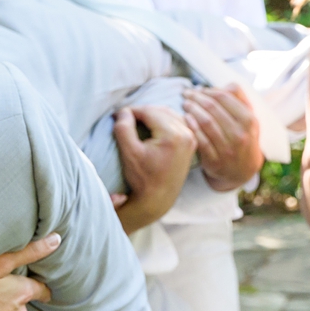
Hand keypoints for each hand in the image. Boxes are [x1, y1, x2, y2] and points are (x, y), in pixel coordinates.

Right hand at [110, 104, 194, 232]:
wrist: (158, 199)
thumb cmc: (142, 178)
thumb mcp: (129, 153)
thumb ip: (123, 128)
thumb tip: (124, 111)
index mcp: (173, 135)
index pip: (150, 111)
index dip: (132, 110)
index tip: (118, 115)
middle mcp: (186, 134)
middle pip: (161, 110)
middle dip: (142, 112)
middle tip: (126, 117)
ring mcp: (191, 138)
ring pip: (170, 115)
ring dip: (153, 115)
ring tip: (137, 122)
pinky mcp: (191, 143)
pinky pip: (177, 123)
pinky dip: (164, 121)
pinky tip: (152, 128)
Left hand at [182, 84, 263, 190]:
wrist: (242, 171)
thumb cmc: (242, 137)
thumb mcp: (248, 118)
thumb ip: (237, 99)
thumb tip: (216, 86)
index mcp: (249, 121)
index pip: (225, 97)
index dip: (208, 90)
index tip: (198, 89)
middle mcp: (240, 135)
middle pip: (213, 108)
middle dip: (196, 97)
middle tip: (186, 93)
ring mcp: (227, 149)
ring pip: (205, 122)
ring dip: (192, 109)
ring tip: (185, 104)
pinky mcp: (215, 162)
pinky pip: (200, 140)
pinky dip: (191, 127)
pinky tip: (185, 119)